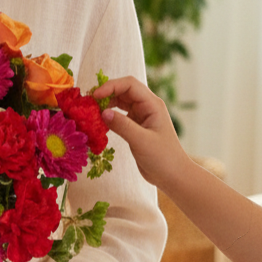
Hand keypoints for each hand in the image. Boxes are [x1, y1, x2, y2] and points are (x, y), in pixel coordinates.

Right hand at [96, 75, 189, 191]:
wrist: (173, 176)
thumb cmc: (163, 157)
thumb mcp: (141, 141)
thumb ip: (122, 125)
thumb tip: (102, 113)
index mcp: (152, 104)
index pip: (129, 85)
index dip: (111, 86)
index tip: (95, 95)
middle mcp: (147, 107)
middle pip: (123, 90)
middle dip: (106, 93)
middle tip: (89, 102)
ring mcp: (141, 116)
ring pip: (120, 102)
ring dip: (106, 104)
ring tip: (92, 111)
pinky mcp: (135, 127)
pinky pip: (119, 115)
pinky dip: (109, 115)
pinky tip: (100, 122)